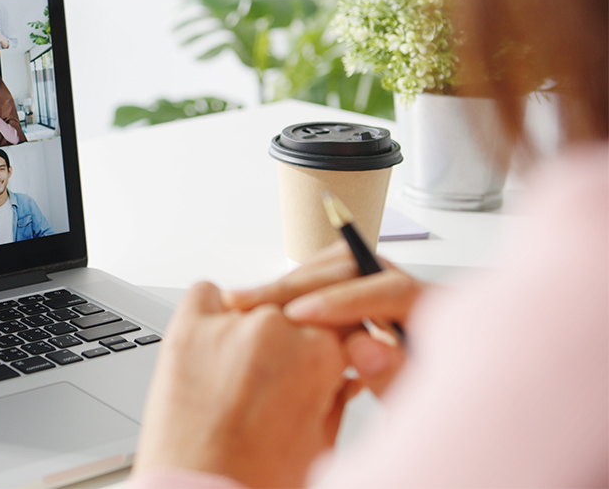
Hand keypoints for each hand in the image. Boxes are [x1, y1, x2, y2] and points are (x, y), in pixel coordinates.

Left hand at [135, 282, 349, 486]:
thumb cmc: (255, 480)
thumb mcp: (320, 442)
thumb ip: (337, 395)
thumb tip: (344, 373)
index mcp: (319, 355)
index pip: (341, 320)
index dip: (334, 339)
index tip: (324, 350)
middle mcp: (274, 330)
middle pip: (296, 310)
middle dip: (292, 340)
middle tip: (274, 378)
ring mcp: (227, 326)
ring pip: (254, 301)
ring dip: (252, 328)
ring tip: (239, 375)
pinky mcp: (186, 329)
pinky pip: (206, 294)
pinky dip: (211, 312)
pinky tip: (213, 346)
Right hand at [223, 240, 423, 395]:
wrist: (440, 418)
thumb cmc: (429, 415)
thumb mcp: (415, 406)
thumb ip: (394, 377)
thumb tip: (366, 350)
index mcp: (438, 315)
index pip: (391, 290)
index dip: (342, 302)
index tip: (298, 316)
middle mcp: (413, 291)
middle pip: (354, 266)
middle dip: (297, 285)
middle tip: (250, 302)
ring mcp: (385, 289)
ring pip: (334, 266)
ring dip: (287, 284)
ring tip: (243, 302)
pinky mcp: (361, 296)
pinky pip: (324, 280)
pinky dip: (291, 292)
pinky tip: (258, 307)